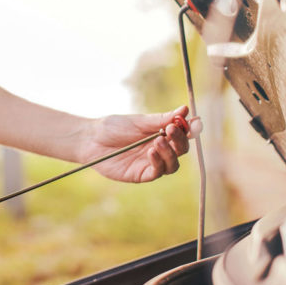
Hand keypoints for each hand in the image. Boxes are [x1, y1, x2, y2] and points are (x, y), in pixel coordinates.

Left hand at [81, 106, 198, 182]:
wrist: (91, 139)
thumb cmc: (114, 128)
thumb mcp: (139, 121)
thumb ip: (162, 119)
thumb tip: (185, 109)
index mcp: (162, 135)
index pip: (183, 135)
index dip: (191, 130)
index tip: (193, 122)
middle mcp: (160, 151)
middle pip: (181, 151)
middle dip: (180, 140)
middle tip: (172, 129)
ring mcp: (151, 164)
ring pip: (173, 165)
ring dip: (170, 153)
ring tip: (158, 140)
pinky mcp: (141, 175)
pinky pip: (156, 172)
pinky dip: (158, 162)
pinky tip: (151, 152)